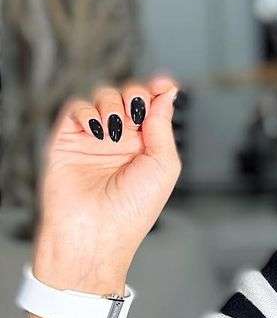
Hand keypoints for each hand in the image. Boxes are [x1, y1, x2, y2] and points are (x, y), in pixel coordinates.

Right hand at [34, 74, 183, 278]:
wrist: (95, 233)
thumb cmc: (133, 210)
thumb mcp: (163, 166)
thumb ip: (162, 126)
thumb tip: (168, 92)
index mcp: (147, 145)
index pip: (152, 106)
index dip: (156, 91)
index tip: (161, 85)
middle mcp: (121, 139)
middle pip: (129, 95)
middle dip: (134, 96)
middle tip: (135, 115)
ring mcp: (94, 138)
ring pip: (103, 96)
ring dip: (112, 105)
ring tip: (113, 132)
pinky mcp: (68, 140)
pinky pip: (76, 109)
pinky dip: (87, 111)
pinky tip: (96, 130)